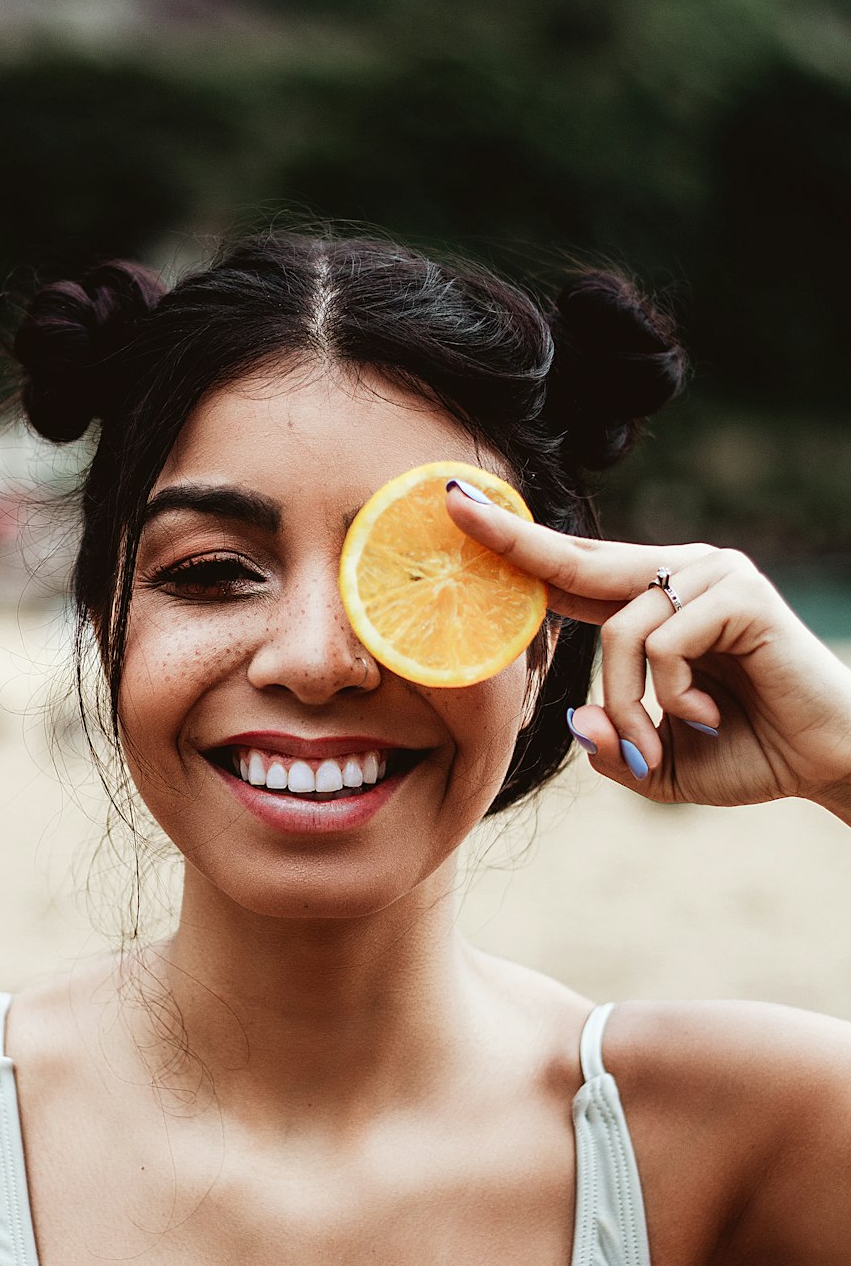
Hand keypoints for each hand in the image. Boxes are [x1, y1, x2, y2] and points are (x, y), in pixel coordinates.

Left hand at [446, 485, 850, 818]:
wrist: (828, 763)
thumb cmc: (746, 753)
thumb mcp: (655, 764)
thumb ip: (610, 745)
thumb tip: (574, 719)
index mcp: (653, 603)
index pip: (571, 570)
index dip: (514, 543)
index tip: (457, 504)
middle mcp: (680, 574)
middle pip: (577, 559)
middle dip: (510, 536)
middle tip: (451, 501)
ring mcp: (712, 575)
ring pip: (619, 631)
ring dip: (629, 707)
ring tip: (658, 745)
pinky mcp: (740, 593)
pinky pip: (662, 643)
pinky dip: (670, 696)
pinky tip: (705, 715)